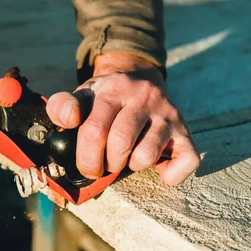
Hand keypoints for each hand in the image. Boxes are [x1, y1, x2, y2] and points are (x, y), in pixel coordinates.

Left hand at [45, 52, 199, 184]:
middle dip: (107, 164)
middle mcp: (143, 98)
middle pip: (120, 143)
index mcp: (113, 90)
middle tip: (104, 165)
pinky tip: (158, 166)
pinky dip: (171, 173)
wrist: (140, 77)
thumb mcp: (82, 94)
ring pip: (147, 155)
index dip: (86, 157)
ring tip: (128, 158)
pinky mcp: (185, 130)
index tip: (86, 167)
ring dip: (133, 166)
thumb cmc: (106, 97)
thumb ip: (64, 106)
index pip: (95, 129)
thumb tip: (67, 119)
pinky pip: (187, 161)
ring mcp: (167, 114)